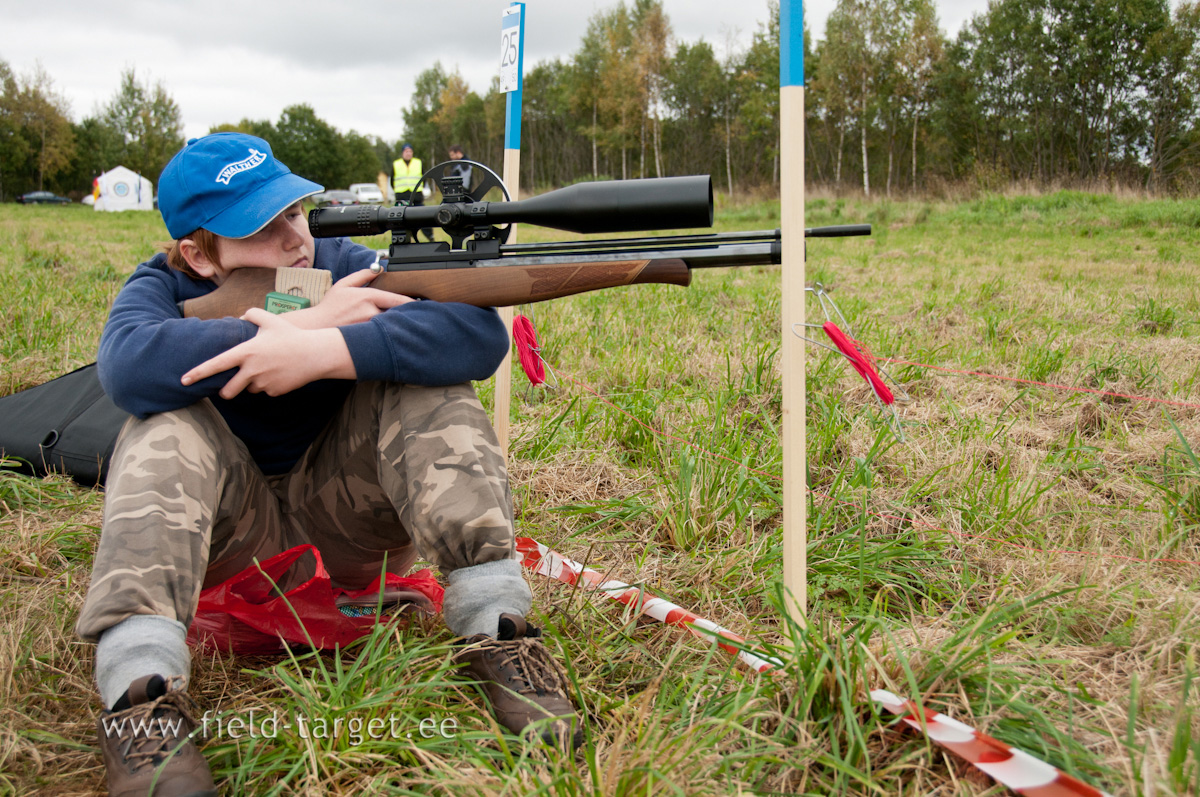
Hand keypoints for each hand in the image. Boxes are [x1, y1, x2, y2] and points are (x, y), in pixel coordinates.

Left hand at [181, 308, 355, 398]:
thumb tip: (240, 316)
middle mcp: (251, 370)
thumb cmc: (291, 336)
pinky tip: (281, 374)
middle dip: (226, 391)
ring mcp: (263, 383)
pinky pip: (266, 391)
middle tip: (228, 388)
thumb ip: (252, 314)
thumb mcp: (271, 320)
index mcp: (246, 352)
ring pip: (250, 389)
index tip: (183, 380)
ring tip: (269, 369)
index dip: (198, 373)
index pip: (216, 365)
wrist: (315, 354)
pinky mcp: (275, 392)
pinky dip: (269, 385)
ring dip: (253, 383)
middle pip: (229, 390)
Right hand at [284, 268, 413, 328]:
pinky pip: (383, 337)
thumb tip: (377, 269)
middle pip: (397, 314)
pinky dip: (389, 335)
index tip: (420, 303)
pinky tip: (393, 336)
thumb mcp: (344, 285)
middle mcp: (370, 312)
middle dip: (408, 315)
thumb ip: (362, 275)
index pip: (396, 299)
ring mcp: (369, 327)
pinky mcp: (367, 339)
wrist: (317, 328)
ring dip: (399, 325)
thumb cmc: (330, 307)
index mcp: (367, 297)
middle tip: (418, 315)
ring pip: (391, 326)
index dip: (411, 302)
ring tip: (407, 326)